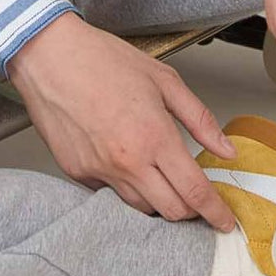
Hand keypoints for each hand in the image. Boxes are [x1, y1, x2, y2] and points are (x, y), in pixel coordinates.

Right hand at [6, 11, 238, 231]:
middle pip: (171, 211)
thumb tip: (226, 150)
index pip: (194, 191)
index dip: (215, 212)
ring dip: (158, 199)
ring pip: (141, 207)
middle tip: (194, 193)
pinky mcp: (77, 172)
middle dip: (190, 209)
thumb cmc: (102, 59)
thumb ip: (199, 119)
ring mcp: (99, 171)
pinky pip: (109, 193)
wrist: (49, 55)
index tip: (224, 220)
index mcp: (154, 136)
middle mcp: (127, 161)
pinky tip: (126, 161)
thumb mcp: (164, 79)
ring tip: (160, 175)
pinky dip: (125, 185)